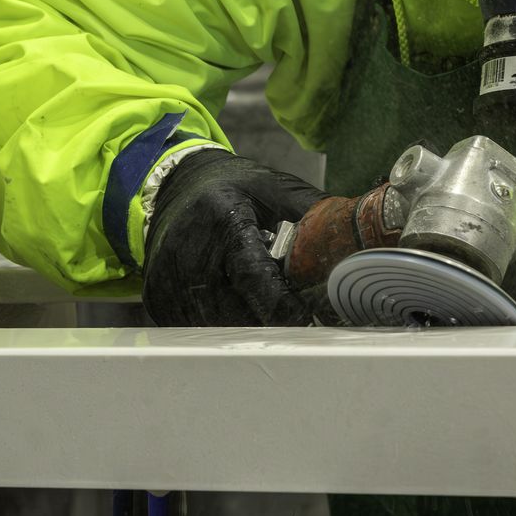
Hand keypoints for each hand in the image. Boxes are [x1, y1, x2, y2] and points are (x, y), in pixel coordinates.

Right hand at [142, 149, 316, 326]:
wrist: (174, 187)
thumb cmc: (231, 189)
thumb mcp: (272, 189)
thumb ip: (311, 215)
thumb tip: (358, 239)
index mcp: (221, 218)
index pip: (252, 274)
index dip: (280, 303)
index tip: (305, 317)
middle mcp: (188, 251)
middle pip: (235, 309)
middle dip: (269, 318)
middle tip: (294, 317)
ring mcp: (168, 279)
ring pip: (216, 325)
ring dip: (246, 325)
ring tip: (266, 311)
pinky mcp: (158, 299)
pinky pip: (197, 328)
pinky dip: (221, 325)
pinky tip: (235, 307)